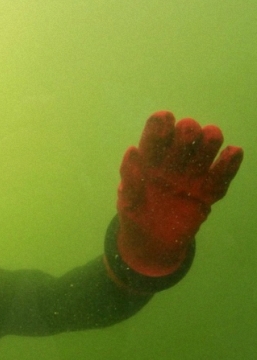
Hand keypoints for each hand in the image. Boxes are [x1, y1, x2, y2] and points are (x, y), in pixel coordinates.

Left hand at [117, 111, 242, 276]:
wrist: (153, 242)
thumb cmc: (136, 215)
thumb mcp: (128, 201)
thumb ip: (130, 180)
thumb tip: (132, 151)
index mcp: (150, 159)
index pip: (155, 135)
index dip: (160, 124)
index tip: (164, 117)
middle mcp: (174, 160)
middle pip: (185, 135)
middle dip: (187, 131)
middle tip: (186, 133)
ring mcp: (193, 173)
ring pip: (206, 147)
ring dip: (209, 140)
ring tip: (209, 138)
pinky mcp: (210, 190)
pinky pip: (223, 174)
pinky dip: (229, 162)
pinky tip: (232, 152)